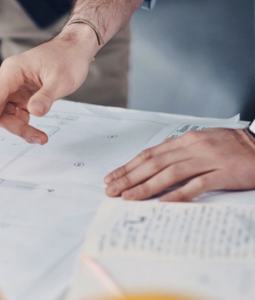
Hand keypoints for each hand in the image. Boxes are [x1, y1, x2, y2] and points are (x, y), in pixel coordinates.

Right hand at [0, 26, 98, 159]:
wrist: (75, 50)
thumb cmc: (67, 58)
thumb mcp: (61, 79)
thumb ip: (46, 96)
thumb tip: (34, 113)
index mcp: (11, 72)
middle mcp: (9, 80)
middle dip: (11, 129)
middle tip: (30, 141)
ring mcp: (14, 89)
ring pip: (6, 116)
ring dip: (20, 130)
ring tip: (41, 138)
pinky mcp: (22, 96)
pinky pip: (17, 115)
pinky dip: (25, 126)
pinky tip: (38, 132)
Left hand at [104, 128, 254, 201]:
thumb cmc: (231, 146)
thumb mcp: (200, 143)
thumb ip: (178, 152)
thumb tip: (151, 163)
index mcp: (185, 140)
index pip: (149, 154)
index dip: (128, 167)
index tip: (111, 178)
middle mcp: (193, 147)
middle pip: (154, 163)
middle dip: (129, 178)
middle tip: (112, 190)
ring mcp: (208, 160)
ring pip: (170, 173)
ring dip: (146, 186)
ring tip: (129, 197)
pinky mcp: (224, 173)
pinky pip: (198, 184)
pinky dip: (179, 193)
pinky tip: (164, 202)